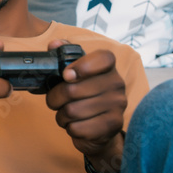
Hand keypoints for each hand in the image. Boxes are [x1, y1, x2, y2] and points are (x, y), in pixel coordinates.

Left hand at [45, 39, 126, 162]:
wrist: (100, 128)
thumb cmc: (83, 96)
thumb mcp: (73, 74)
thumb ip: (62, 56)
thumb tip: (54, 44)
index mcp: (108, 67)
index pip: (103, 58)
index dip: (82, 66)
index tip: (66, 75)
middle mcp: (117, 83)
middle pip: (72, 89)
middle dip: (55, 98)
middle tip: (55, 101)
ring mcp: (118, 105)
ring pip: (72, 110)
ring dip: (61, 115)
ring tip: (66, 114)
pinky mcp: (113, 125)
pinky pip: (77, 128)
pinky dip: (69, 128)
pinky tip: (76, 125)